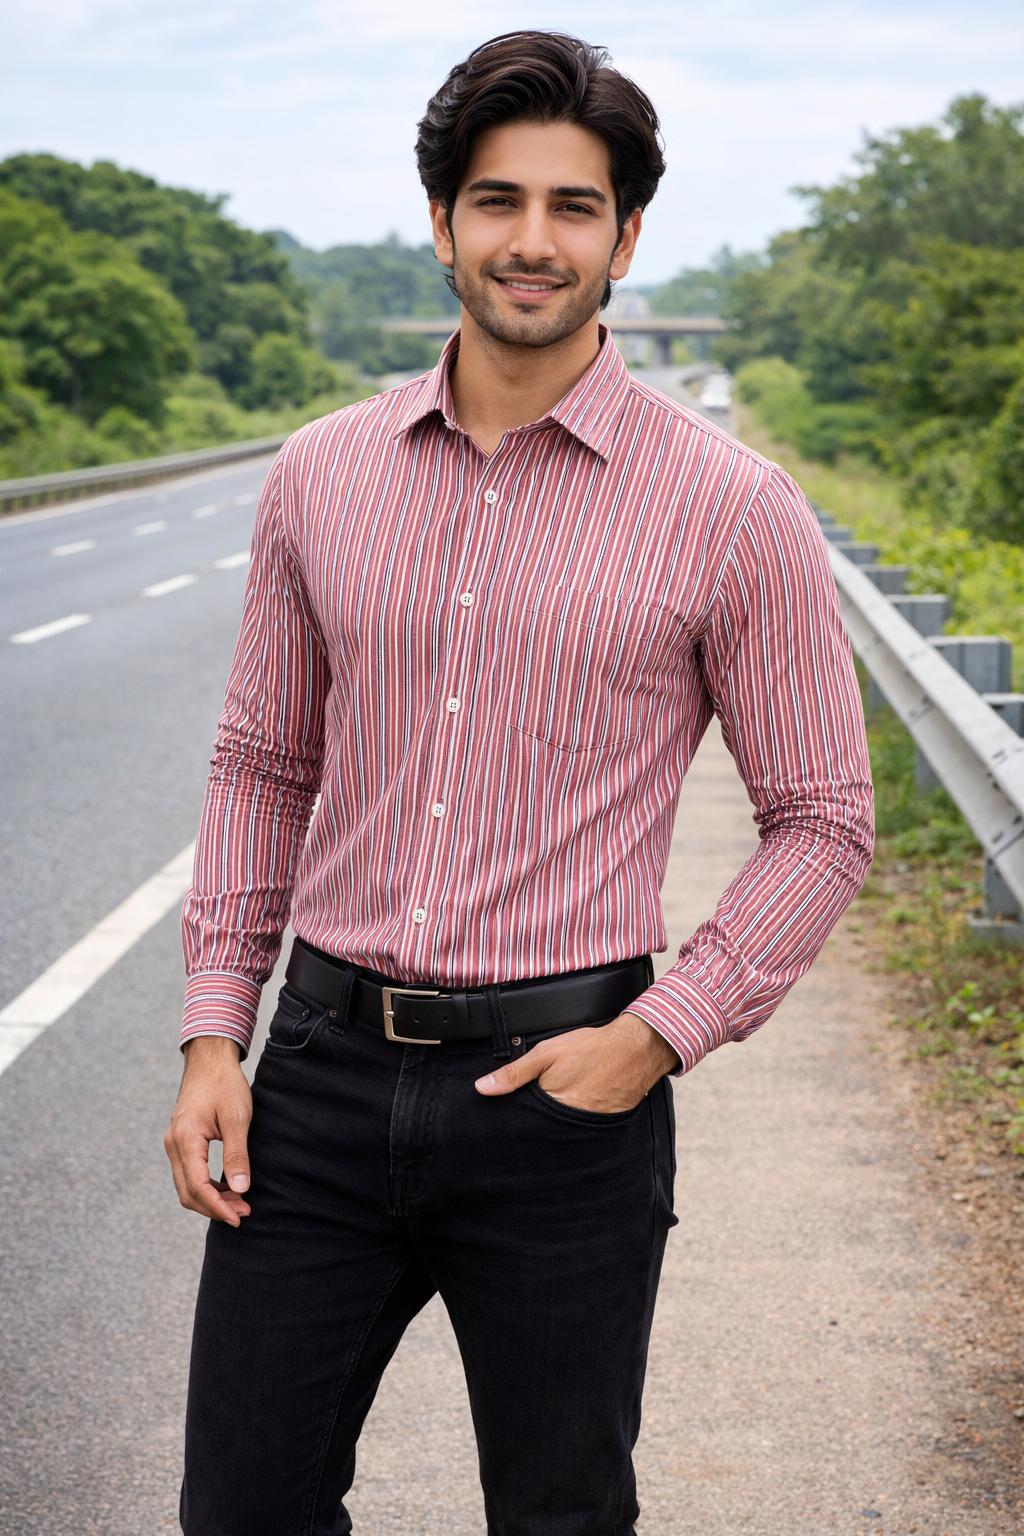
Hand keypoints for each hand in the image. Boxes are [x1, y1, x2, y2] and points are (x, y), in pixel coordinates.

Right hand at [165, 1036, 252, 1225]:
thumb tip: (240, 1189)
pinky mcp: (181, 1141)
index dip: (218, 1207)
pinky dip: (206, 1185)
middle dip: (214, 1208)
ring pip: (187, 1184)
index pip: (198, 1187)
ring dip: (211, 1198)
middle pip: (188, 1192)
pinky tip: (227, 1187)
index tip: (239, 1218)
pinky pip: (189, 1172)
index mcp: (185, 1140)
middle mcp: (174, 1145)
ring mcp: (174, 1143)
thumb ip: (236, 1155)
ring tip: (240, 1202)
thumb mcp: (237, 1118)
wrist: (210, 1059)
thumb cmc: (225, 1084)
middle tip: (243, 1213)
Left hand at [474, 1011, 679, 1113]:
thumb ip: (515, 1073)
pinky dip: (575, 1123)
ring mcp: (588, 1126)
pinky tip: (576, 1108)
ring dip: (554, 1126)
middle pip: (542, 1131)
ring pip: (561, 1132)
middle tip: (534, 1111)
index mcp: (551, 1107)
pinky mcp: (602, 1125)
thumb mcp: (546, 1054)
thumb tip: (483, 1088)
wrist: (636, 1050)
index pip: (524, 1123)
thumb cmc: (591, 1049)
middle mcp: (569, 1123)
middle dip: (534, 1127)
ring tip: (557, 1109)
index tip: (505, 1122)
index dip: (515, 1121)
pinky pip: (581, 1130)